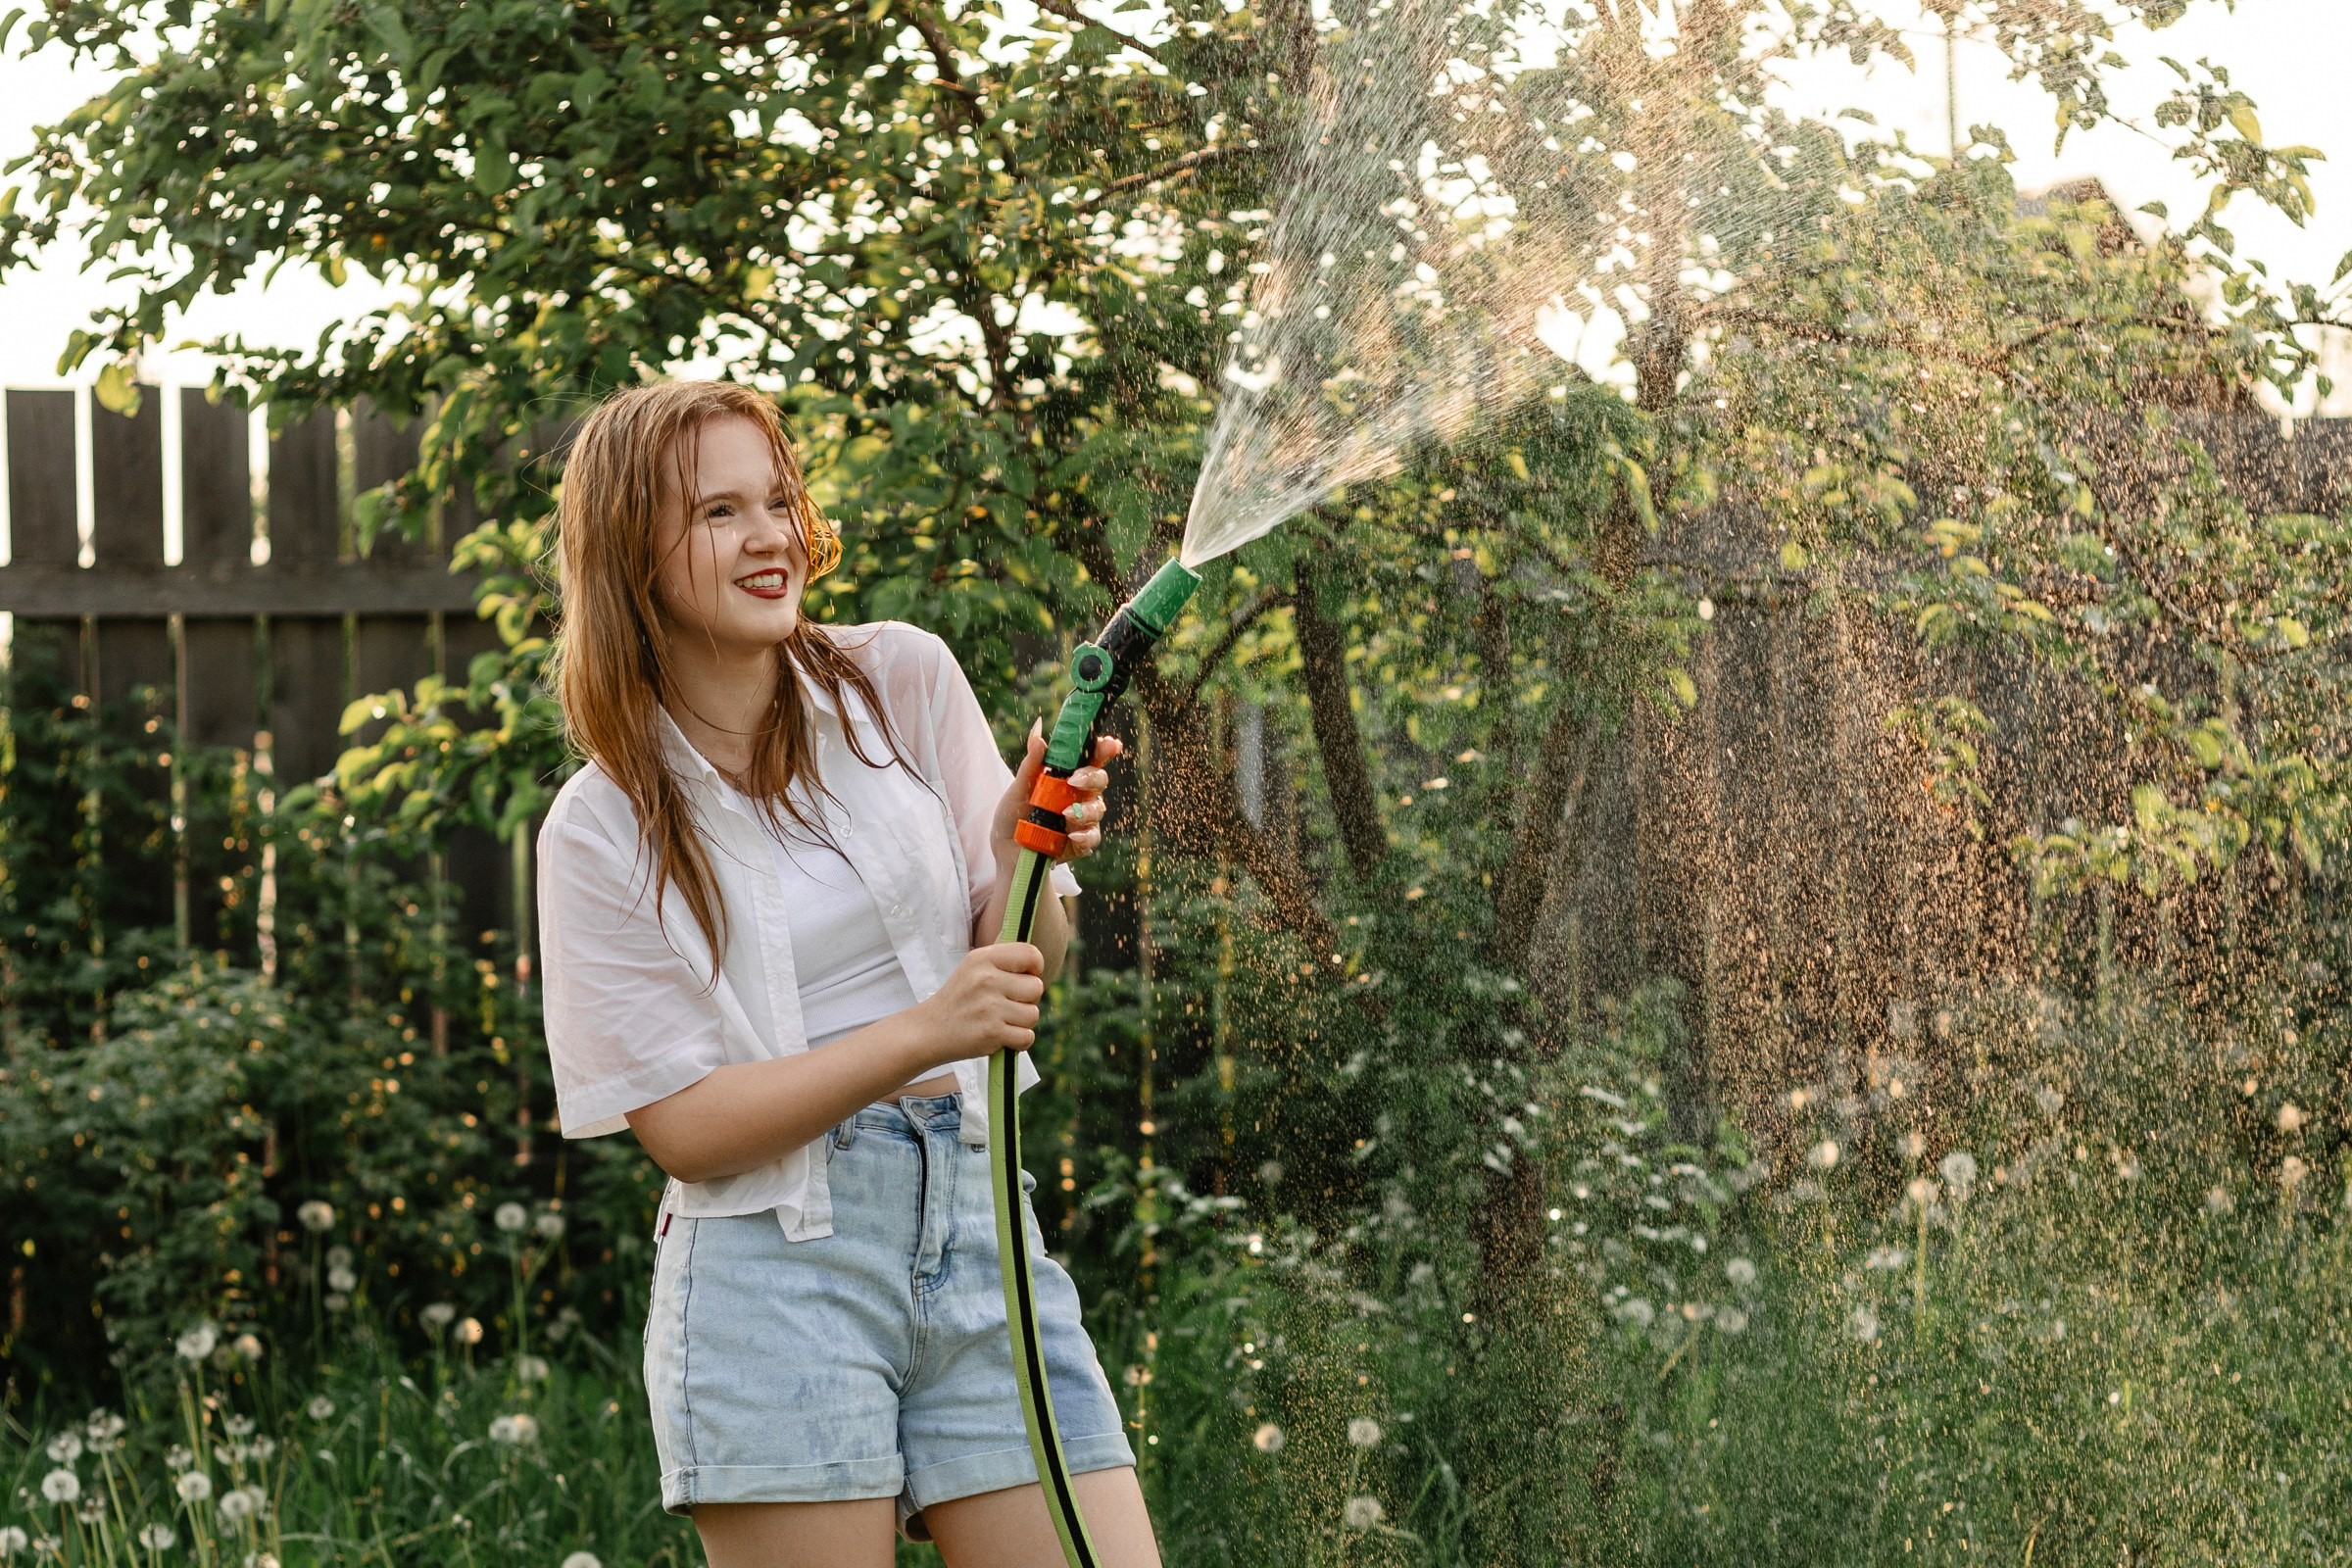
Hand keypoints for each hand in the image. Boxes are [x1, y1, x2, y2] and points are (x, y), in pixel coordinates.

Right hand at [912, 943, 1045, 1065]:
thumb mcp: (973, 967)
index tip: (1025, 977)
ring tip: (1001, 1020)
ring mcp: (989, 1007)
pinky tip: (1001, 1036)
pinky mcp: (991, 1033)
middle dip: (1028, 1000)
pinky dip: (1018, 1041)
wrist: (929, 1030)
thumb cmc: (959, 998)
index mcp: (983, 958)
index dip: (1035, 968)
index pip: (1030, 954)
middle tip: (1007, 1004)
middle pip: (1036, 987)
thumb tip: (1035, 954)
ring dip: (1022, 1022)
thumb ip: (1003, 959)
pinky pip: (1027, 1037)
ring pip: (1033, 1014)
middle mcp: (986, 979)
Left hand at [993, 720, 1124, 867]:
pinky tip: (1072, 835)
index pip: (1090, 758)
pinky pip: (1092, 837)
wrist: (1006, 849)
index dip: (1103, 749)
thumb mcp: (1019, 787)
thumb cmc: (1014, 814)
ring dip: (1085, 810)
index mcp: (1068, 777)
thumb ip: (1032, 762)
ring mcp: (1083, 819)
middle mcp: (1080, 795)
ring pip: (1098, 808)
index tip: (1108, 742)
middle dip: (1092, 776)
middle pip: (1100, 779)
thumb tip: (1039, 730)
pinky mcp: (1081, 842)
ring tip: (1065, 813)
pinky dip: (1084, 835)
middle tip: (1075, 780)